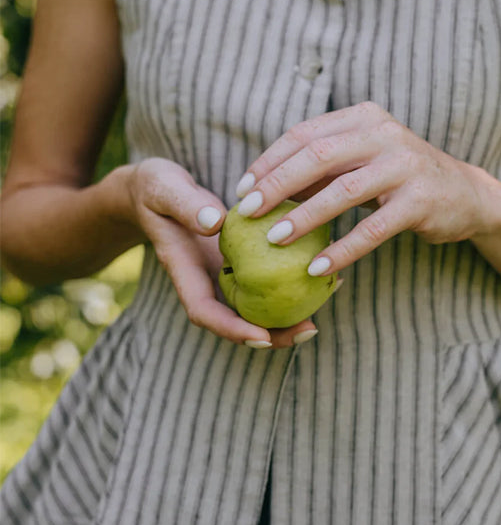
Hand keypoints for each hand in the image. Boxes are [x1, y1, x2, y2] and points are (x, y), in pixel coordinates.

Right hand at [127, 158, 316, 347]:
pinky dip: (289, 285)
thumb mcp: (165, 189)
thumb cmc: (157, 188)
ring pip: (253, 305)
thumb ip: (186, 204)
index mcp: (184, 270)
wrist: (155, 187)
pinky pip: (262, 281)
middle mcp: (206, 279)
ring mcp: (222, 273)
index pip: (204, 310)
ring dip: (284, 317)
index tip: (261, 337)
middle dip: (271, 335)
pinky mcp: (238, 261)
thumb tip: (215, 223)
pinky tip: (321, 278)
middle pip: (236, 319)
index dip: (231, 328)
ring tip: (319, 317)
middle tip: (308, 331)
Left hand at [234, 101, 497, 275]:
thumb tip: (262, 187)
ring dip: (305, 216)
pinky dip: (343, 249)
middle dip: (277, 185)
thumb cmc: (397, 177)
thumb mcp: (360, 160)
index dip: (269, 161)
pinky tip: (318, 267)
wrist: (465, 193)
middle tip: (249, 212)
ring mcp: (405, 166)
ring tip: (274, 240)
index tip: (242, 189)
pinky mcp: (421, 200)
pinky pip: (373, 228)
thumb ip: (320, 167)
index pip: (304, 134)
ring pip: (344, 190)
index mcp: (362, 117)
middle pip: (318, 155)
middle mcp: (384, 134)